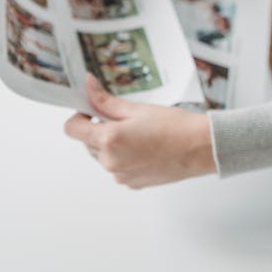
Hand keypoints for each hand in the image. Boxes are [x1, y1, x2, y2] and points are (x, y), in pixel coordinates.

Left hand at [64, 74, 215, 188]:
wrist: (199, 148)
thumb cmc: (174, 127)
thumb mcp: (137, 108)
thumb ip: (106, 101)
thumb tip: (89, 86)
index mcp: (109, 139)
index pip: (72, 129)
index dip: (79, 116)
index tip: (92, 110)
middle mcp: (110, 162)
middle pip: (87, 143)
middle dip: (99, 129)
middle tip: (124, 118)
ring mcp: (120, 176)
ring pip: (103, 156)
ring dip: (112, 144)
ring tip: (139, 134)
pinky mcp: (132, 184)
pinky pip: (118, 168)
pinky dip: (124, 157)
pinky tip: (145, 148)